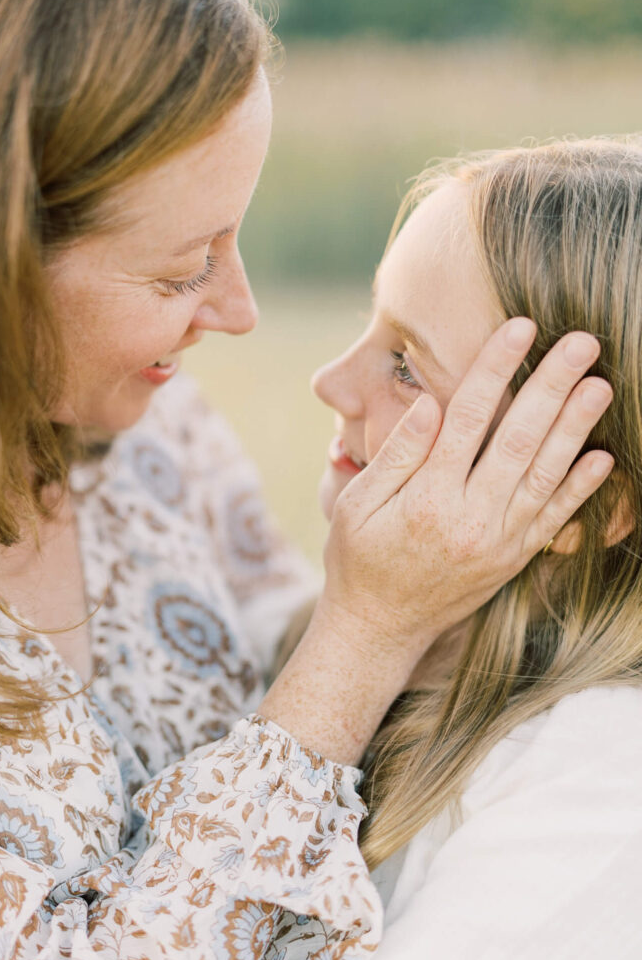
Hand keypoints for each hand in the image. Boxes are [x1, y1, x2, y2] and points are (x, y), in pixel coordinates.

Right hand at [320, 318, 612, 651]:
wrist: (380, 630)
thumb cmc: (359, 560)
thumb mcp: (357, 505)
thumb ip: (397, 455)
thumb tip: (430, 405)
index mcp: (428, 499)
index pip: (468, 418)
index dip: (495, 369)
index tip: (520, 329)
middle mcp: (472, 519)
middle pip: (520, 439)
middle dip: (553, 386)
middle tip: (582, 343)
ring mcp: (500, 542)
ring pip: (546, 475)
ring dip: (577, 427)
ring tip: (600, 385)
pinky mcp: (514, 558)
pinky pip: (555, 519)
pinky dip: (581, 489)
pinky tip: (603, 456)